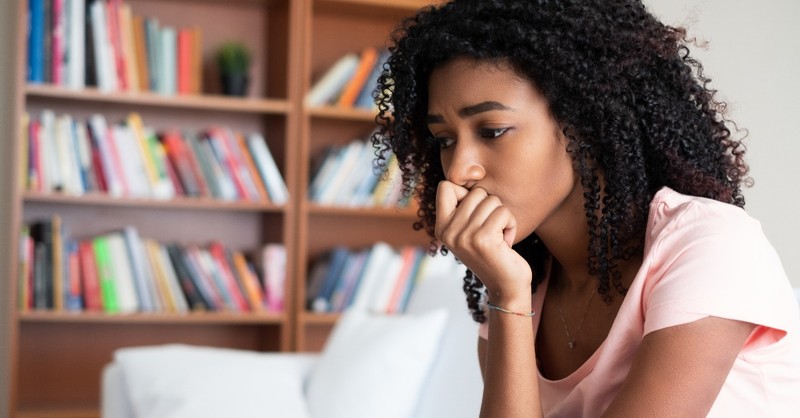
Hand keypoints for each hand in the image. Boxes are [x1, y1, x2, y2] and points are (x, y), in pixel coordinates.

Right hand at [434, 181, 531, 304]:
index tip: (475, 212)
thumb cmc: (493, 253)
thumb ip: (463, 209)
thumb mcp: (469, 231)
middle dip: (490, 206)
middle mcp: (448, 232)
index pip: (446, 186)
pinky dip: (511, 224)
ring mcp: (464, 236)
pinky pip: (503, 212)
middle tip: (491, 229)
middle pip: (475, 192)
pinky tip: (506, 241)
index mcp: (441, 227)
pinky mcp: (483, 240)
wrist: (505, 286)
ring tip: (499, 236)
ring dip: (502, 216)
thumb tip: (466, 173)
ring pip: (491, 200)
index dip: (466, 192)